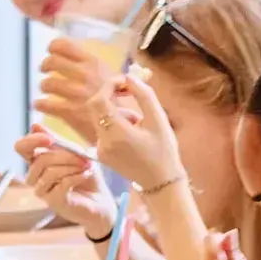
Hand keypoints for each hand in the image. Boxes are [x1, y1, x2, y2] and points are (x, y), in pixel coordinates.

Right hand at [15, 127, 117, 238]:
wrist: (100, 201)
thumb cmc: (85, 176)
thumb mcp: (73, 153)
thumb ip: (55, 141)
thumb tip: (35, 125)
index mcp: (37, 161)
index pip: (21, 148)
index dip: (31, 141)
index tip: (49, 139)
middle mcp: (35, 177)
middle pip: (39, 160)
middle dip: (64, 156)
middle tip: (83, 158)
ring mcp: (43, 191)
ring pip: (49, 173)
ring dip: (72, 167)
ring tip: (86, 167)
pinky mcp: (54, 203)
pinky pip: (61, 184)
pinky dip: (76, 176)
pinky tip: (86, 174)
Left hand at [35, 38, 112, 144]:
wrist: (124, 127)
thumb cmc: (119, 103)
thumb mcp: (112, 78)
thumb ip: (94, 68)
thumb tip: (77, 60)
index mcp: (94, 63)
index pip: (64, 45)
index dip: (53, 48)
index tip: (52, 53)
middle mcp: (85, 75)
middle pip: (51, 62)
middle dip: (44, 66)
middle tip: (45, 72)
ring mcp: (77, 94)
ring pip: (46, 83)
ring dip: (43, 87)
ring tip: (46, 91)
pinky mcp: (70, 113)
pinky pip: (44, 104)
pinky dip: (40, 104)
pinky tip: (42, 105)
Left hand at [94, 71, 186, 197]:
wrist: (160, 183)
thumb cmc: (164, 152)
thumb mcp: (159, 120)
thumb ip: (144, 95)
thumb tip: (129, 76)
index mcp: (118, 134)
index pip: (99, 100)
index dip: (109, 85)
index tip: (124, 82)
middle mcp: (103, 142)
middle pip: (96, 107)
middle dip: (111, 96)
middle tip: (129, 92)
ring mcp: (100, 149)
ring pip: (100, 118)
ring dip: (117, 112)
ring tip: (139, 123)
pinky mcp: (100, 154)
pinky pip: (103, 130)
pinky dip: (115, 124)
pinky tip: (132, 134)